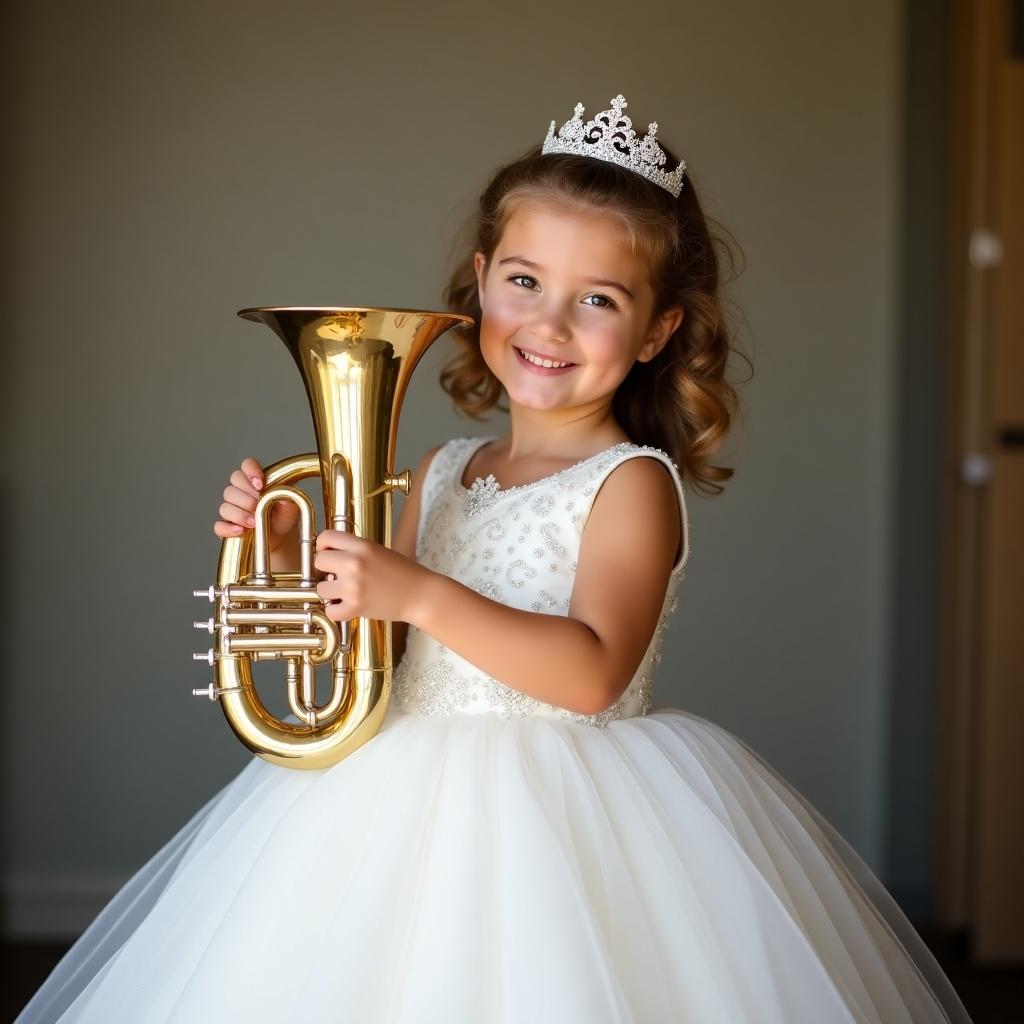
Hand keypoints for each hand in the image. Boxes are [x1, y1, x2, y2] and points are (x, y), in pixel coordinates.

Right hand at [213, 456, 299, 550]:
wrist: (281, 536)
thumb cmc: (283, 517)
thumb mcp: (291, 508)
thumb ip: (287, 501)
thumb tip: (283, 498)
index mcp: (255, 480)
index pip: (246, 465)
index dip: (250, 471)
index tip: (260, 485)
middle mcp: (240, 492)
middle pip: (232, 487)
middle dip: (246, 499)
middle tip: (257, 507)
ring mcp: (231, 509)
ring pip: (225, 507)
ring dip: (239, 514)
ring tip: (254, 522)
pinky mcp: (226, 526)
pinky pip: (219, 526)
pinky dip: (228, 528)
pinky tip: (240, 531)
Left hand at [313, 529, 430, 623]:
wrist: (421, 595)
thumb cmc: (403, 573)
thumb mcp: (378, 550)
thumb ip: (354, 549)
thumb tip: (327, 553)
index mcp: (362, 546)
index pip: (325, 537)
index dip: (324, 546)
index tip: (330, 553)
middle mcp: (355, 563)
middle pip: (319, 561)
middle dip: (326, 569)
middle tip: (340, 575)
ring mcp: (353, 586)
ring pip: (320, 588)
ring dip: (331, 591)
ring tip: (346, 592)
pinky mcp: (356, 607)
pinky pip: (330, 610)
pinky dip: (337, 610)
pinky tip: (347, 606)